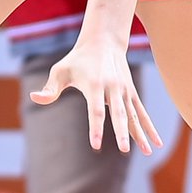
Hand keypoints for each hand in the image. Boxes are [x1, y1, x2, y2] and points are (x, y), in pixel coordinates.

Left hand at [30, 40, 163, 154]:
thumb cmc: (77, 58)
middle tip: (125, 150)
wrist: (103, 40)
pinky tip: (156, 143)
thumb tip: (35, 98)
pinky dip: (149, 127)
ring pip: (134, 115)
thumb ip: (49, 88)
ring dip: (141, 134)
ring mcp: (124, 91)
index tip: (96, 145)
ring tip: (149, 152)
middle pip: (119, 114)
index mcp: (95, 85)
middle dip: (122, 133)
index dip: (96, 128)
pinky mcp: (131, 93)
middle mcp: (113, 88)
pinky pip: (141, 113)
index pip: (96, 110)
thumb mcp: (60, 70)